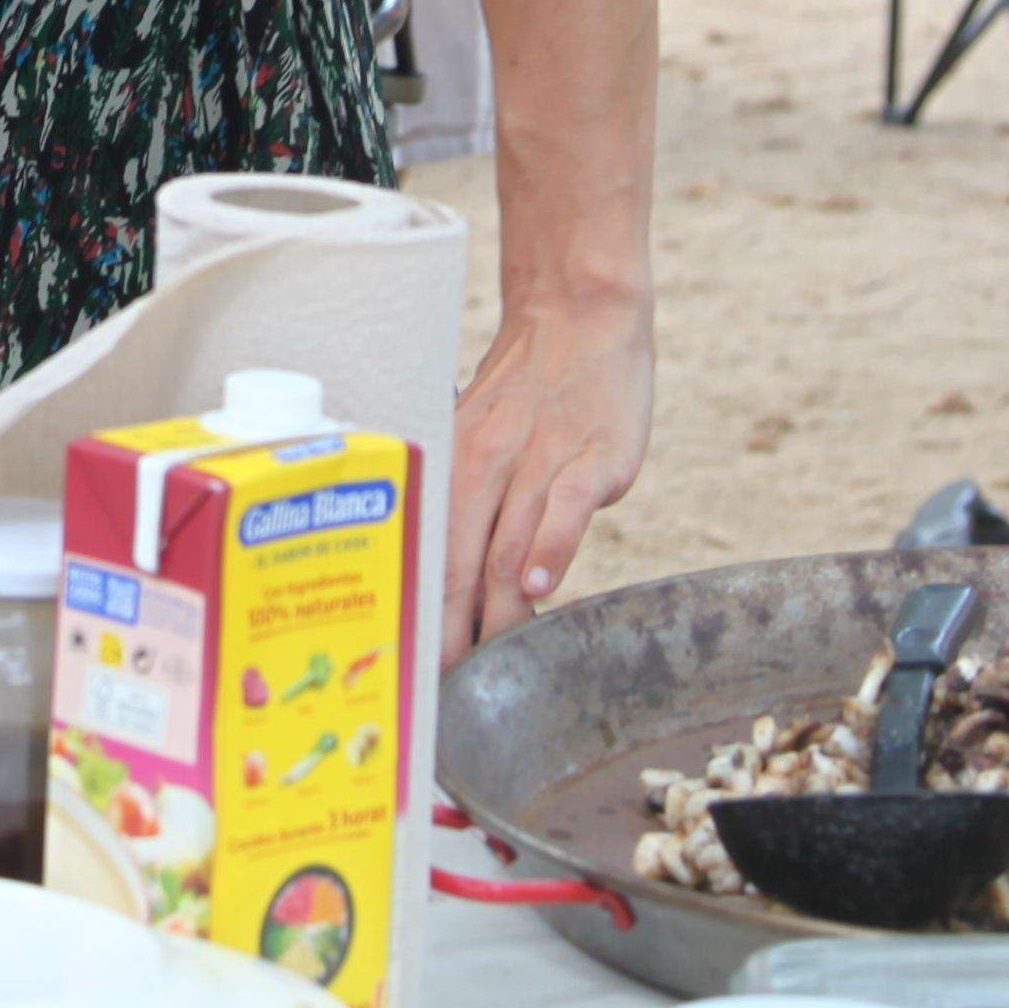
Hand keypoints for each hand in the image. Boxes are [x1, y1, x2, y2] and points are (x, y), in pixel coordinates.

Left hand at [444, 288, 652, 657]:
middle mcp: (486, 465)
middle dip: (450, 633)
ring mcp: (541, 460)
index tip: (414, 673)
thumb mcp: (473, 441)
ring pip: (507, 546)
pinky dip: (551, 547)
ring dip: (496, 612)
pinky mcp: (594, 456)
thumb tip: (449, 588)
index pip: (428, 557)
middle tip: (443, 690)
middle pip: (458, 562)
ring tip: (488, 664)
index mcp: (452, 467)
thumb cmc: (525, 395)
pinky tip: (541, 588)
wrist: (579, 317)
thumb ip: (465, 508)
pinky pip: (566, 506)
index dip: (421, 619)